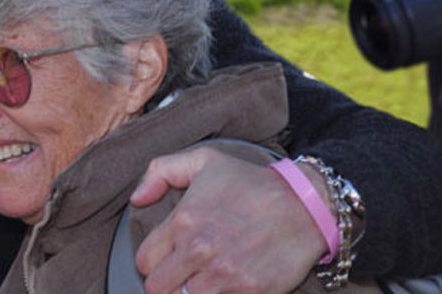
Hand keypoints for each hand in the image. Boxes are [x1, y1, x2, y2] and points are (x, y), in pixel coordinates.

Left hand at [130, 147, 326, 293]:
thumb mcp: (204, 161)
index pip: (144, 261)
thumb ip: (160, 172)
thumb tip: (137, 199)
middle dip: (166, 283)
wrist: (305, 205)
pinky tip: (224, 286)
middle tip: (181, 274)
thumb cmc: (251, 183)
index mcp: (184, 220)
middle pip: (158, 288)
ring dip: (191, 292)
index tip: (165, 258)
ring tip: (203, 279)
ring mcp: (225, 274)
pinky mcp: (249, 292)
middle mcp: (200, 249)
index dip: (152, 261)